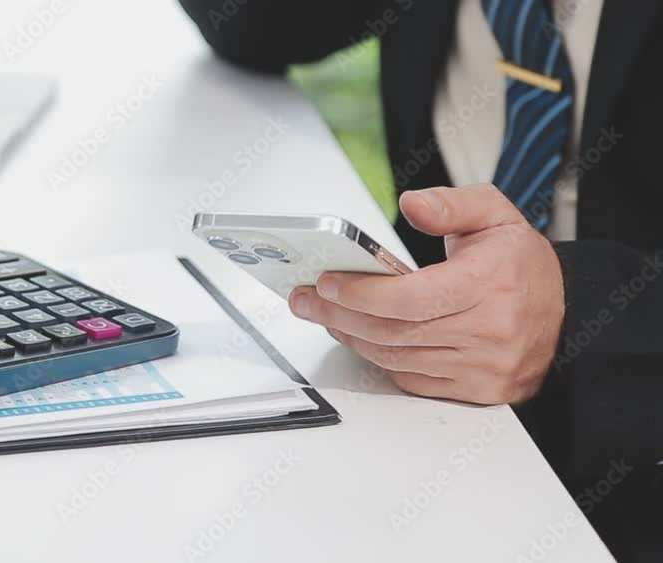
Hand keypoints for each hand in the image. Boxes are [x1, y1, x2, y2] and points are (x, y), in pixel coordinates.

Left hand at [289, 184, 564, 404]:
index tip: (327, 283)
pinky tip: (358, 337)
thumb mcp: (494, 215)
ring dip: (352, 337)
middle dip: (339, 315)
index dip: (362, 294)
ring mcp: (482, 366)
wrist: (564, 315)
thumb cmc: (521, 266)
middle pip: (395, 331)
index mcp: (490, 284)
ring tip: (325, 315)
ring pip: (397, 358)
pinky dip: (378, 359)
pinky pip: (411, 379)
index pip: (412, 298)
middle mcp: (488, 330)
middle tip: (307, 300)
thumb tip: (413, 203)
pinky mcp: (475, 390)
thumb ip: (451, 204)